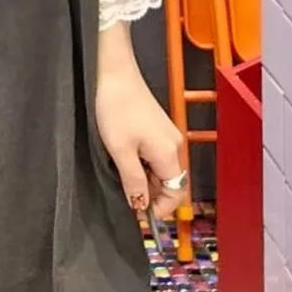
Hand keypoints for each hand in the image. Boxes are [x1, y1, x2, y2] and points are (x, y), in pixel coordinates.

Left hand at [95, 67, 185, 219]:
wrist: (116, 74)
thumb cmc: (117, 108)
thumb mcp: (120, 151)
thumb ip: (133, 181)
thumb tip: (141, 205)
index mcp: (168, 153)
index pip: (176, 191)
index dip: (161, 208)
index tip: (142, 216)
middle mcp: (174, 145)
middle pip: (170, 181)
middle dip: (152, 195)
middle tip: (128, 200)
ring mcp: (167, 135)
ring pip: (162, 169)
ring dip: (147, 180)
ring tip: (123, 179)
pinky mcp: (158, 128)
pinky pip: (156, 156)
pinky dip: (144, 165)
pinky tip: (126, 161)